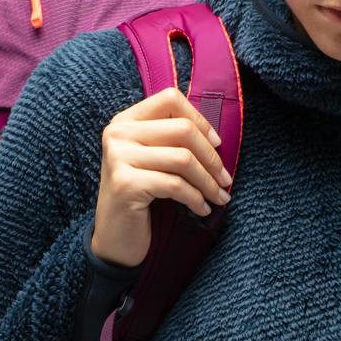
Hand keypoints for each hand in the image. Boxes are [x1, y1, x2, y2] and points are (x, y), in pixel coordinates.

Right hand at [91, 83, 231, 267]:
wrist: (114, 240)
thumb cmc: (141, 200)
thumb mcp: (152, 162)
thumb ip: (171, 141)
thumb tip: (215, 138)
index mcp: (125, 120)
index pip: (170, 100)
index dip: (200, 120)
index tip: (217, 145)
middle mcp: (118, 133)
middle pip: (182, 129)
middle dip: (211, 157)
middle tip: (225, 180)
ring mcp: (119, 157)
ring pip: (183, 159)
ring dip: (209, 182)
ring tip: (220, 197)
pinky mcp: (126, 184)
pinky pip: (175, 185)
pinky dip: (196, 199)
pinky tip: (203, 210)